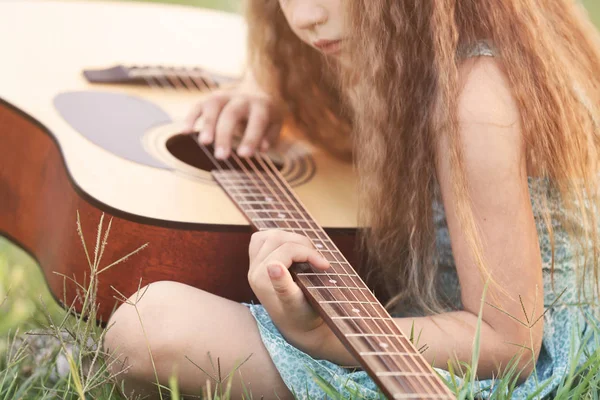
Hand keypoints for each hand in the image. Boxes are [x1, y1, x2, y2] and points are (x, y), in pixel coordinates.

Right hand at [184, 86, 282, 159]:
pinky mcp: (211, 97)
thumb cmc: (266, 112)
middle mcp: (242, 97)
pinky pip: (199, 104)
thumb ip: (270, 136)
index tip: (244, 156)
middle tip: (221, 156)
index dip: (250, 138)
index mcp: (262, 105)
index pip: (257, 121)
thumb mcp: (276, 122)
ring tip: (204, 143)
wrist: (257, 85)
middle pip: (231, 113)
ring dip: (207, 124)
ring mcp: (225, 95)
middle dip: (225, 135)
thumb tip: (261, 149)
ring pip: (213, 105)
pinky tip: (185, 131)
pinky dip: (191, 117)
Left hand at [247, 230, 334, 358]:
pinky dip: (279, 239)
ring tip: (308, 253)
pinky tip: (293, 249)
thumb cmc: (301, 318)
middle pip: (277, 238)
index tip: (326, 266)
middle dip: (302, 244)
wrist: (297, 327)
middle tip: (319, 259)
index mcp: (261, 280)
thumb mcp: (296, 305)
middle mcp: (253, 271)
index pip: (287, 250)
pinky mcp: (258, 263)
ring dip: (292, 239)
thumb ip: (284, 287)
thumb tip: (273, 265)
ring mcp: (253, 265)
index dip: (309, 253)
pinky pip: (262, 240)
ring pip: (269, 235)